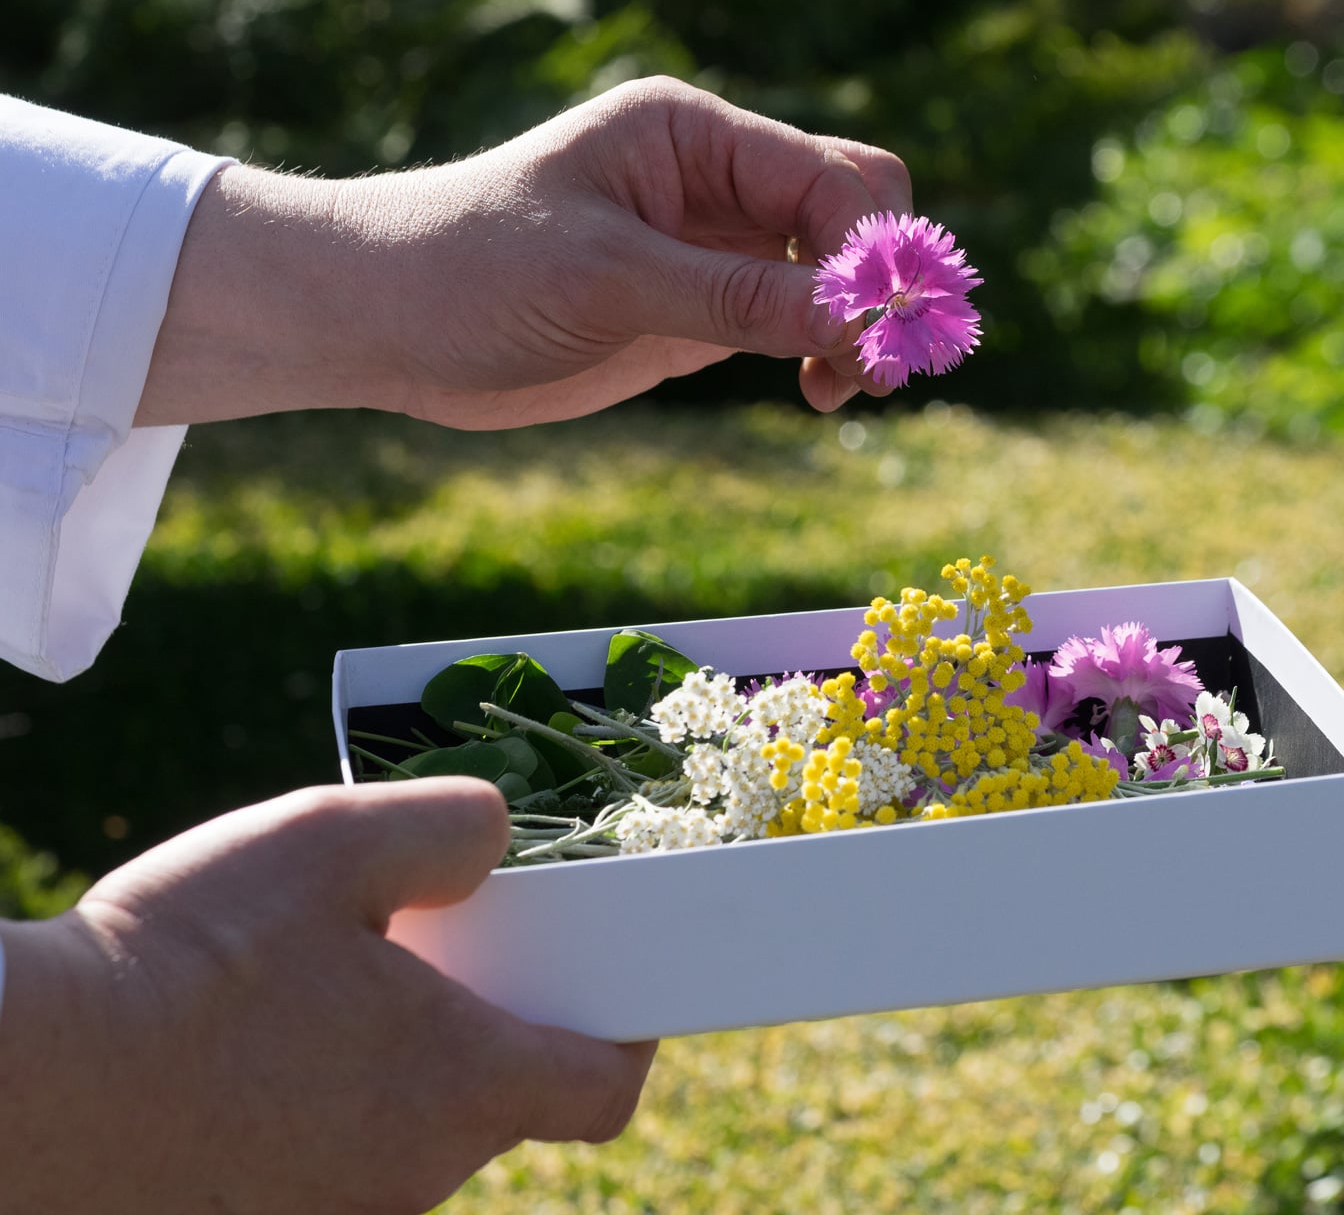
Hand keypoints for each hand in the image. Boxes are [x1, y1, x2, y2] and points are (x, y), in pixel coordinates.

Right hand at [0, 778, 653, 1214]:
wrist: (24, 1092)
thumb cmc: (185, 961)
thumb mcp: (332, 841)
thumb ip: (448, 827)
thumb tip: (497, 836)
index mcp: (461, 1086)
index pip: (604, 1089)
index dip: (625, 1034)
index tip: (610, 982)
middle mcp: (414, 1173)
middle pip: (500, 1097)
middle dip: (485, 1019)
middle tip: (432, 944)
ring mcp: (335, 1212)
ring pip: (407, 1126)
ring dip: (393, 1058)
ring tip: (317, 982)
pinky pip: (327, 1156)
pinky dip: (321, 1099)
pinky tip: (252, 1042)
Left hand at [138, 77, 914, 428]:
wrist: (385, 324)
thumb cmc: (473, 270)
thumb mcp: (607, 280)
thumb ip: (735, 297)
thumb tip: (856, 320)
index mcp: (693, 135)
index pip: (826, 176)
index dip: (870, 250)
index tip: (880, 330)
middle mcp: (715, 180)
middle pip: (850, 207)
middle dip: (878, 280)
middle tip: (879, 363)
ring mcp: (711, 245)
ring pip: (832, 269)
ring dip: (857, 324)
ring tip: (845, 389)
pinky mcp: (700, 308)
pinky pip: (795, 317)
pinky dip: (824, 352)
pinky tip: (816, 393)